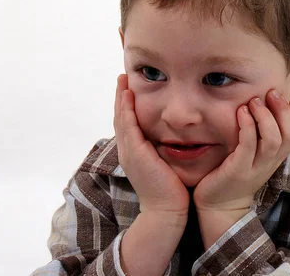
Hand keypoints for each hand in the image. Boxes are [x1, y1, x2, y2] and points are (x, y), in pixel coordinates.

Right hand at [114, 74, 189, 218]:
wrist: (166, 211)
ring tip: (122, 80)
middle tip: (121, 77)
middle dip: (120, 97)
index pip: (126, 124)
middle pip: (119, 118)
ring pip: (121, 119)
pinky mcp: (136, 154)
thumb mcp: (163, 166)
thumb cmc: (170, 191)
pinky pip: (128, 126)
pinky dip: (127, 110)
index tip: (128, 89)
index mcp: (133, 154)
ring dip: (121, 98)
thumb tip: (170, 137)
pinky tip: (129, 96)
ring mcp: (129, 152)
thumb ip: (162, 151)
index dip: (125, 106)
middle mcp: (127, 151)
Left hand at [193, 89, 289, 212]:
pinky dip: (247, 127)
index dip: (289, 113)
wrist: (218, 205)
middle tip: (268, 93)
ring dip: (264, 116)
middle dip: (281, 110)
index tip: (276, 94)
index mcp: (275, 158)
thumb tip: (261, 106)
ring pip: (272, 140)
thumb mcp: (250, 154)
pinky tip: (240, 113)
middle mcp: (269, 163)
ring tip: (253, 101)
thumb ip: (258, 136)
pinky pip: (248, 146)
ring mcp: (255, 168)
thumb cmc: (232, 173)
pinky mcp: (238, 170)